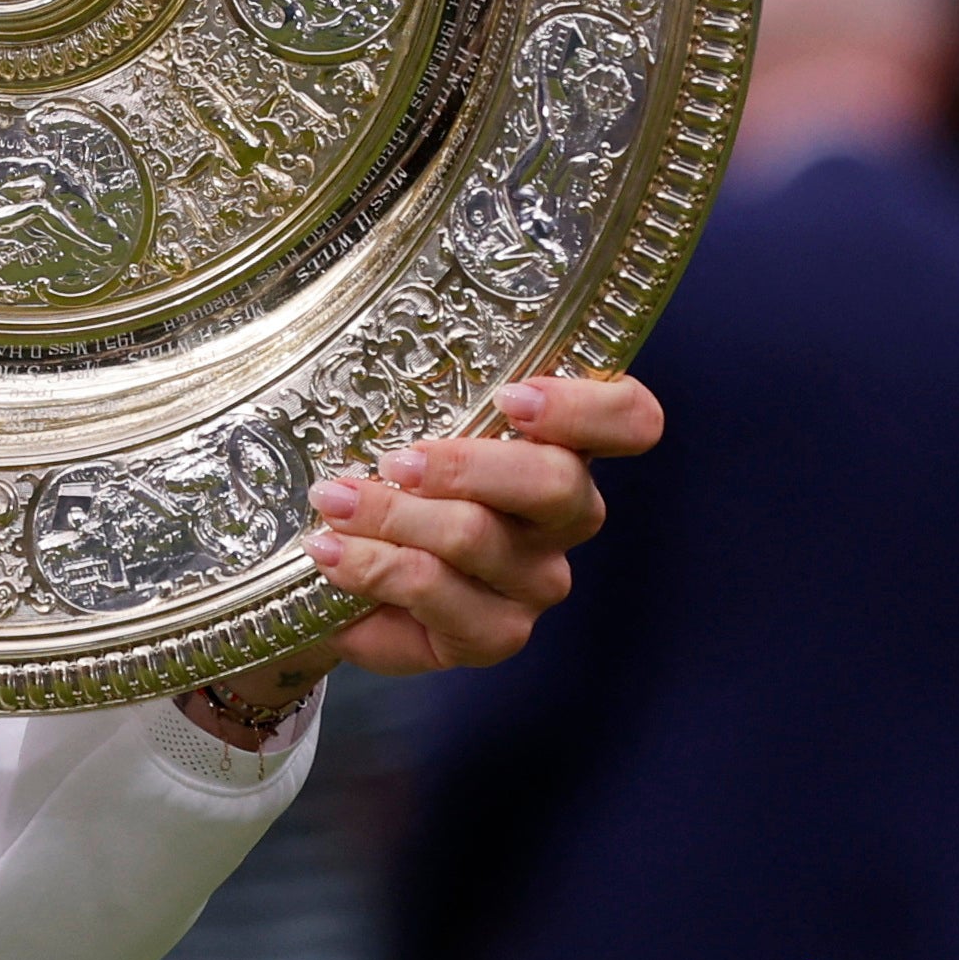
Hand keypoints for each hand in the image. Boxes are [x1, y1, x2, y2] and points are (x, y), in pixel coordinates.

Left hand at [182, 370, 661, 742]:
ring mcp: (534, 580)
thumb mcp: (399, 423)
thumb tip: (358, 324)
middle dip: (465, 466)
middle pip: (556, 484)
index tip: (513, 398)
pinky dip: (374, 568)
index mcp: (559, 446)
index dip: (587, 407)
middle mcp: (562, 516)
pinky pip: (440, 598)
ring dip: (392, 516)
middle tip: (393, 460)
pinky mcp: (492, 635)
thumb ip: (414, 385)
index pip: (629, 420)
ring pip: (480, 538)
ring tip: (331, 500)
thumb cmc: (382, 481)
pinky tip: (328, 553)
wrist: (331, 576)